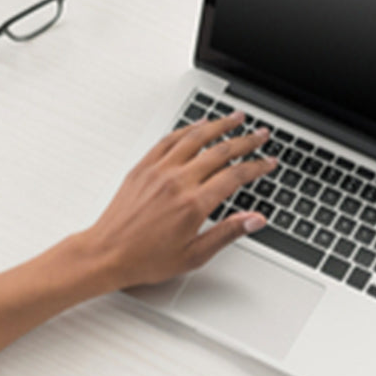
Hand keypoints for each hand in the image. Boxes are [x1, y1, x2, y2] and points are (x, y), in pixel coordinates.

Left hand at [79, 111, 277, 289]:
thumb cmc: (145, 258)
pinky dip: (187, 129)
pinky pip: (169, 140)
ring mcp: (159, 171)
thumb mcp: (194, 255)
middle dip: (246, 141)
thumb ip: (228, 233)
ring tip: (236, 118)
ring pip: (195, 137)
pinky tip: (199, 125)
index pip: (235, 176)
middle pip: (220, 151)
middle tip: (261, 135)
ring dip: (219, 124)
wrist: (106, 253)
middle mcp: (177, 181)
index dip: (256, 167)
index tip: (268, 162)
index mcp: (193, 204)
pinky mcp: (143, 167)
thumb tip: (255, 219)